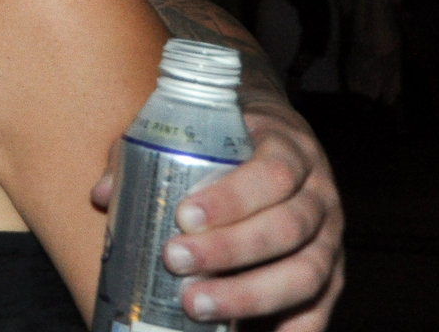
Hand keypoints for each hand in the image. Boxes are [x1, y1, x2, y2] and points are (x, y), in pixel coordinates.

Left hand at [91, 101, 343, 327]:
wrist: (276, 133)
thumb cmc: (230, 136)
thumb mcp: (199, 128)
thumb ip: (150, 152)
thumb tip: (104, 195)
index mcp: (290, 149)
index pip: (272, 173)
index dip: (231, 198)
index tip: (183, 216)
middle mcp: (320, 194)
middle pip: (286, 228)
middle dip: (229, 250)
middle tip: (174, 260)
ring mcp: (332, 238)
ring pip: (305, 273)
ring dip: (249, 295)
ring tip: (195, 305)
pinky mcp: (334, 274)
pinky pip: (321, 307)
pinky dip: (296, 329)